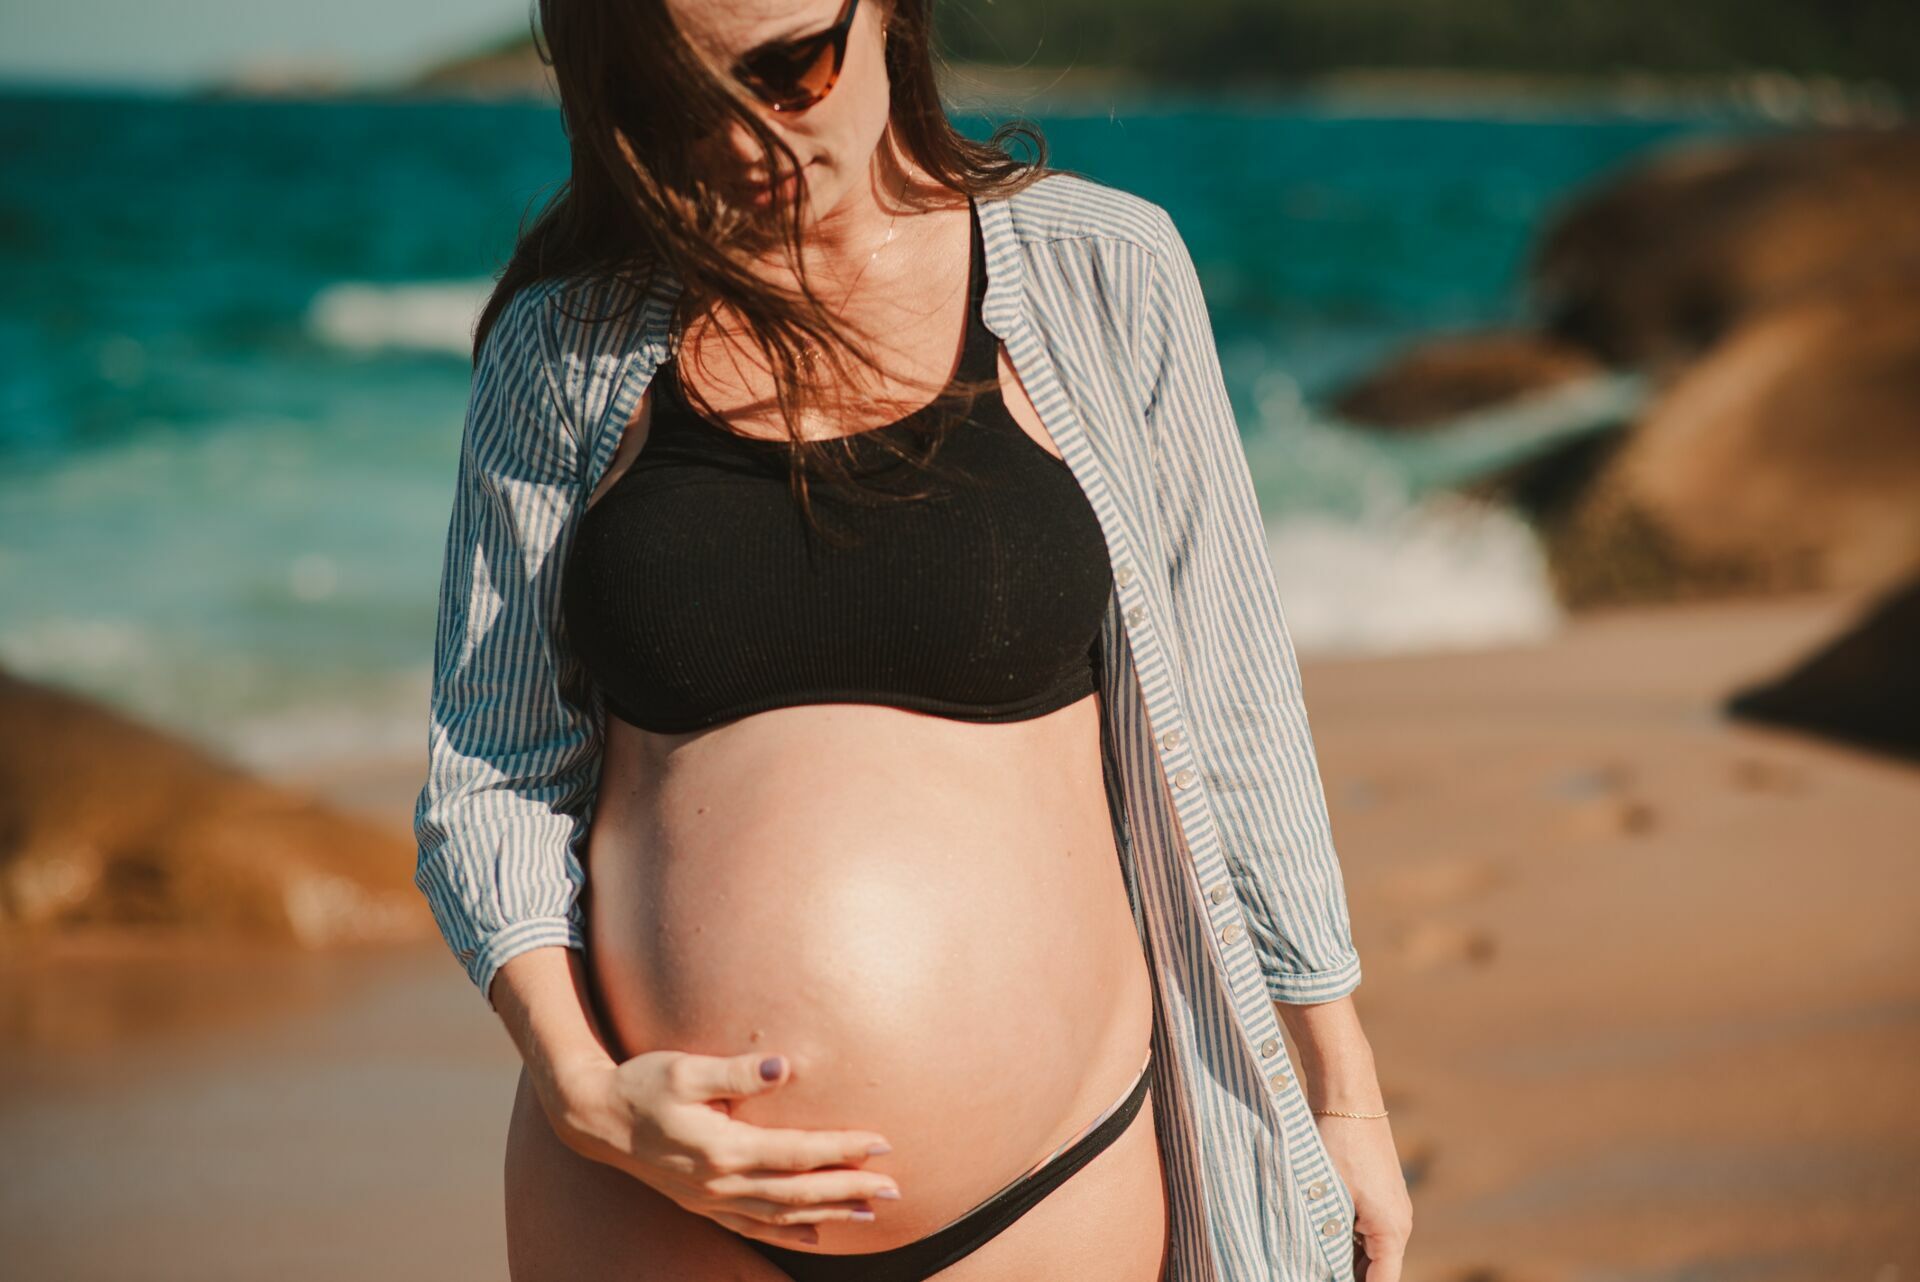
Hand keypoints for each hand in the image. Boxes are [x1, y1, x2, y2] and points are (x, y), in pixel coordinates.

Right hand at [550, 1048, 901, 1246]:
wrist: (593, 1117)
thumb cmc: (641, 1083)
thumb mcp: (684, 1068)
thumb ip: (735, 1072)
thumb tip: (782, 1067)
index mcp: (721, 1148)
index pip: (797, 1153)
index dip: (841, 1149)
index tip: (882, 1142)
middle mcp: (719, 1182)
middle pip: (798, 1192)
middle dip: (850, 1189)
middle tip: (895, 1186)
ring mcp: (710, 1198)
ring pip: (782, 1214)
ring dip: (830, 1213)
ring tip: (873, 1210)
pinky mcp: (702, 1203)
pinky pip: (755, 1225)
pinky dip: (790, 1232)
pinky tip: (818, 1234)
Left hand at [1316, 1116, 1411, 1281]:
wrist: (1347, 1093)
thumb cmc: (1337, 1144)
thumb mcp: (1330, 1199)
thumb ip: (1331, 1243)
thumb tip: (1325, 1267)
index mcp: (1393, 1230)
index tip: (1323, 1281)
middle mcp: (1398, 1221)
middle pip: (1376, 1269)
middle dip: (1344, 1274)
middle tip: (1310, 1269)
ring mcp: (1390, 1205)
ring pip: (1367, 1249)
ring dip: (1342, 1257)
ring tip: (1310, 1259)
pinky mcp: (1377, 1190)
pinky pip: (1363, 1228)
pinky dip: (1343, 1237)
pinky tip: (1316, 1234)